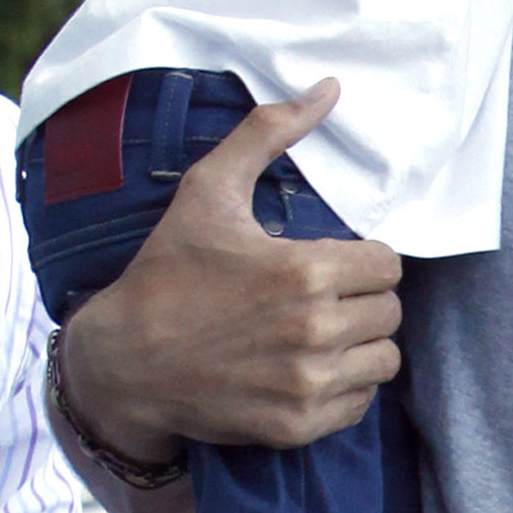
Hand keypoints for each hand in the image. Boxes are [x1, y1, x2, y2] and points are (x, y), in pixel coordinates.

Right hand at [60, 82, 401, 457]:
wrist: (122, 363)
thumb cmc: (168, 272)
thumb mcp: (209, 192)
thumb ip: (269, 134)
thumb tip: (330, 87)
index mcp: (305, 272)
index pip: (389, 265)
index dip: (364, 262)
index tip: (333, 265)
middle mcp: (314, 330)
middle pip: (390, 311)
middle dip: (362, 301)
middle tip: (322, 298)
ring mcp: (308, 382)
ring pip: (384, 358)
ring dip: (361, 345)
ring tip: (320, 333)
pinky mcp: (299, 425)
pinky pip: (361, 402)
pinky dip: (345, 387)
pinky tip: (307, 369)